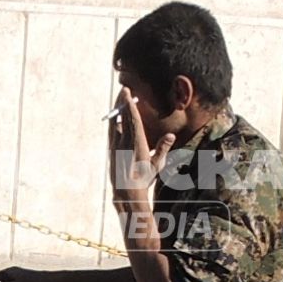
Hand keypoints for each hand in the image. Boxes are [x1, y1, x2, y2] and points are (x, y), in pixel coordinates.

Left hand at [108, 88, 174, 211]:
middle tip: (124, 89)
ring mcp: (115, 145)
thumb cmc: (144, 179)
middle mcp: (124, 142)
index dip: (129, 104)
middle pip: (122, 117)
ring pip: (115, 121)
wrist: (125, 192)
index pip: (132, 120)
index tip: (128, 92)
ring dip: (117, 109)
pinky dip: (115, 119)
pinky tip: (116, 115)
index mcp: (136, 144)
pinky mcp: (111, 148)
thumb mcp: (157, 165)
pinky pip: (112, 129)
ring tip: (120, 98)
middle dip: (122, 102)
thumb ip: (162, 148)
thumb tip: (171, 135)